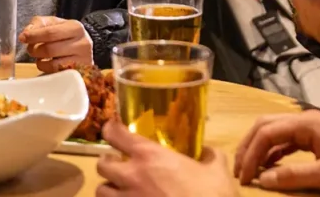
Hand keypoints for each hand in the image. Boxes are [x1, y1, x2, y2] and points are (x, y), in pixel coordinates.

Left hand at [19, 16, 92, 72]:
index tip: (23, 38)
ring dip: (40, 60)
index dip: (33, 36)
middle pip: (50, 50)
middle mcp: (82, 44)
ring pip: (53, 64)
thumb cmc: (66, 33)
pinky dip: (47, 68)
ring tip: (39, 55)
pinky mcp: (80, 73)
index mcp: (75, 28)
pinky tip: (47, 62)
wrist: (84, 44)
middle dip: (34, 49)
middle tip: (30, 48)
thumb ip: (38, 24)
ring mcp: (82, 61)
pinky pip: (56, 74)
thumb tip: (26, 33)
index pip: (50, 33)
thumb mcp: (54, 22)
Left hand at [97, 119, 236, 196]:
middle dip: (107, 164)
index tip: (113, 130)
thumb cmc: (213, 196)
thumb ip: (210, 156)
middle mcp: (132, 176)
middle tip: (117, 165)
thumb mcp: (217, 171)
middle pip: (101, 166)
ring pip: (101, 191)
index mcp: (149, 156)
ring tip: (119, 190)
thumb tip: (207, 151)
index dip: (110, 129)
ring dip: (109, 189)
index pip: (115, 134)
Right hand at [235, 111, 319, 191]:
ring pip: (274, 132)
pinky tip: (269, 164)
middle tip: (239, 169)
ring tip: (250, 168)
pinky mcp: (316, 136)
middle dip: (249, 147)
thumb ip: (296, 176)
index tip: (244, 176)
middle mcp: (303, 120)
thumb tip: (263, 180)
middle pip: (265, 126)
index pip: (266, 133)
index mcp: (305, 124)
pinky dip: (273, 151)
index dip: (251, 154)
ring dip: (259, 148)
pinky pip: (286, 140)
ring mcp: (309, 127)